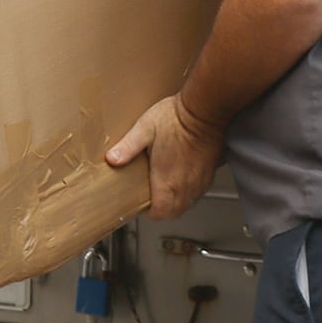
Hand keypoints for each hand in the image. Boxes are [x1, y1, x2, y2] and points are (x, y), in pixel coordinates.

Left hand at [105, 94, 224, 218]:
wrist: (204, 110)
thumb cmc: (177, 118)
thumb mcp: (145, 129)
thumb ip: (128, 147)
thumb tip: (112, 159)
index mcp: (168, 180)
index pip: (160, 212)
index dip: (149, 211)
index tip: (142, 202)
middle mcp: (186, 185)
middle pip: (174, 212)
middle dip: (162, 208)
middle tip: (152, 196)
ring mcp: (199, 181)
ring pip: (187, 204)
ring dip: (175, 200)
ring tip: (165, 187)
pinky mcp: (209, 174)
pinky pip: (197, 192)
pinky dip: (188, 190)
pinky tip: (181, 176)